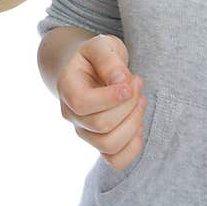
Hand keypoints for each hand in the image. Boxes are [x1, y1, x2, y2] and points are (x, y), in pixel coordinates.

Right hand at [57, 34, 145, 169]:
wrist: (90, 69)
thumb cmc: (95, 56)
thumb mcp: (101, 45)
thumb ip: (108, 59)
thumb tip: (120, 81)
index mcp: (66, 87)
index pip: (83, 103)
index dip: (110, 97)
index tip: (129, 81)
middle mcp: (71, 114)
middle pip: (101, 125)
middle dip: (128, 104)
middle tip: (137, 82)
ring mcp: (84, 132)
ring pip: (109, 144)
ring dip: (134, 122)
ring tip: (140, 99)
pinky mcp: (100, 143)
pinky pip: (115, 161)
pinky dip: (133, 147)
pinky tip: (138, 124)